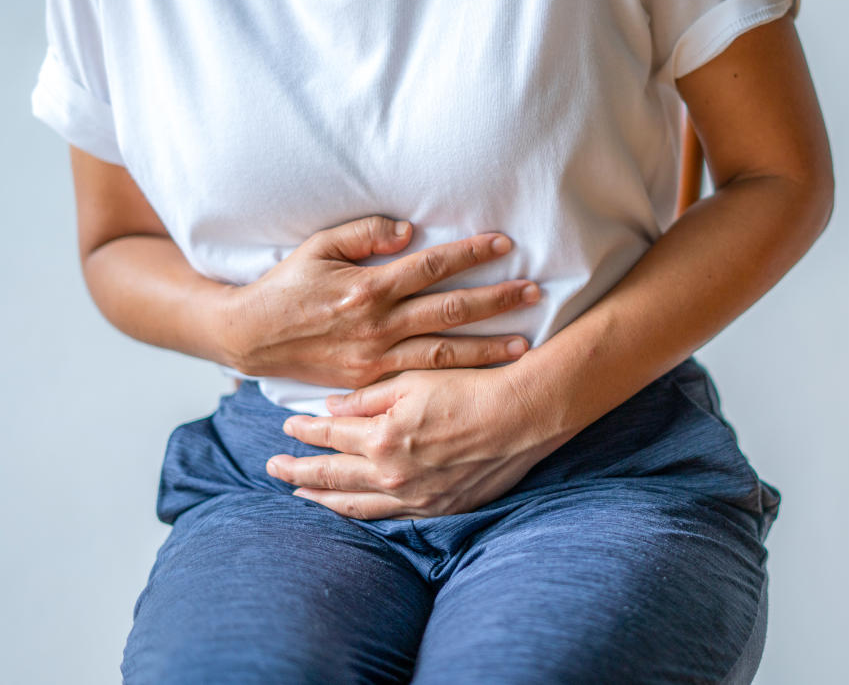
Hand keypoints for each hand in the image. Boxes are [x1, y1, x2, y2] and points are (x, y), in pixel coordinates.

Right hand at [223, 215, 541, 388]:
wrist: (250, 337)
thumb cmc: (287, 285)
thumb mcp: (319, 247)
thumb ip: (365, 233)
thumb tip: (411, 229)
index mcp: (368, 287)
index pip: (432, 266)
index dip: (471, 253)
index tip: (505, 243)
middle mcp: (377, 325)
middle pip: (450, 310)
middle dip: (496, 301)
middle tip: (534, 292)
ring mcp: (376, 357)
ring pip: (443, 352)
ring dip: (488, 348)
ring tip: (526, 343)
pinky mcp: (371, 380)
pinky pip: (421, 377)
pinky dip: (455, 375)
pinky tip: (483, 375)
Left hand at [265, 366, 569, 518]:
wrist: (524, 417)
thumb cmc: (472, 389)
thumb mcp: (415, 380)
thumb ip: (369, 397)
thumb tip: (332, 408)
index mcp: (382, 439)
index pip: (329, 436)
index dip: (304, 431)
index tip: (287, 426)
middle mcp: (392, 476)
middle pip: (331, 476)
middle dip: (298, 470)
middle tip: (274, 467)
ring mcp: (416, 498)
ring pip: (355, 505)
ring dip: (323, 498)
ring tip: (301, 494)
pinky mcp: (440, 508)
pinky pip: (390, 518)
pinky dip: (364, 513)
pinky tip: (353, 508)